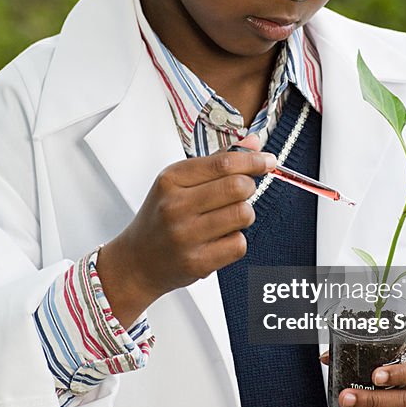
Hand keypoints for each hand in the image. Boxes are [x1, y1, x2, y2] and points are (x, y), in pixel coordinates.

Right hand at [96, 134, 275, 326]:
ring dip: (244, 214)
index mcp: (171, 180)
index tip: (267, 161)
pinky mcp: (197, 262)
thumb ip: (217, 161)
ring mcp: (186, 236)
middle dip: (248, 187)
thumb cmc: (161, 218)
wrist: (138, 261)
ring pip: (243, 215)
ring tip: (227, 217)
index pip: (224, 163)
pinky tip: (218, 239)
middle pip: (238, 187)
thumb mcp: (179, 182)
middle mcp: (175, 206)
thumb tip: (254, 144)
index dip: (253, 160)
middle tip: (240, 192)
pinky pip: (239, 244)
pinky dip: (236, 240)